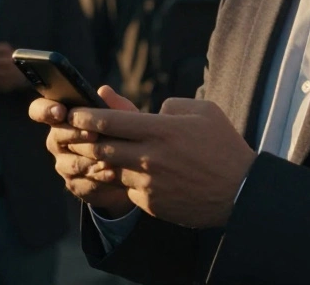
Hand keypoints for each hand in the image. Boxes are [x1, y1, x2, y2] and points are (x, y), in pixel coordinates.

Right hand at [29, 85, 136, 217]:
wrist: (131, 168)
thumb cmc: (121, 133)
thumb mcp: (123, 117)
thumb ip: (114, 105)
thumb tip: (104, 91)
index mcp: (61, 118)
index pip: (40, 110)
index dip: (45, 110)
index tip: (61, 111)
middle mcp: (57, 141)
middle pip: (57, 136)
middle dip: (76, 135)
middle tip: (94, 134)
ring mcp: (63, 164)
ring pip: (71, 162)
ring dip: (90, 160)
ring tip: (108, 158)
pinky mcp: (74, 184)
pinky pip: (83, 182)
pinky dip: (99, 178)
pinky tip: (113, 174)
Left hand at [67, 94, 255, 228]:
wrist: (240, 193)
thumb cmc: (223, 146)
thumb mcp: (203, 111)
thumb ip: (170, 105)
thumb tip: (147, 110)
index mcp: (161, 130)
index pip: (109, 122)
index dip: (85, 116)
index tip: (72, 113)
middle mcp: (150, 158)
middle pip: (100, 147)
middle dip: (81, 139)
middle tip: (70, 133)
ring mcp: (148, 184)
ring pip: (108, 170)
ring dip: (96, 161)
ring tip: (89, 152)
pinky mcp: (150, 204)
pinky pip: (127, 188)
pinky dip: (122, 179)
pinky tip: (123, 173)